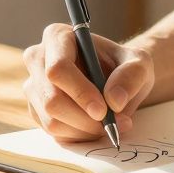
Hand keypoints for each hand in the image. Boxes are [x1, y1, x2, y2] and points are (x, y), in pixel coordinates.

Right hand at [22, 23, 154, 141]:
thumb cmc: (125, 66)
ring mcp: (34, 86)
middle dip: (84, 118)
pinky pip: (54, 132)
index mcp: (57, 36)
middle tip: (113, 123)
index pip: (58, 68)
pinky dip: (79, 135)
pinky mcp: (36, 110)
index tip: (103, 110)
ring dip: (85, 130)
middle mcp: (38, 59)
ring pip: (51, 120)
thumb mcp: (140, 64)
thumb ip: (131, 76)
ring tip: (111, 124)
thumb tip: (114, 100)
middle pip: (51, 98)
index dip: (80, 92)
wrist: (117, 81)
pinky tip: (96, 126)